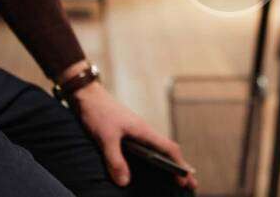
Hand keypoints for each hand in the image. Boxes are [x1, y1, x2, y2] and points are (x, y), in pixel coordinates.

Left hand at [71, 82, 197, 189]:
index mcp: (143, 131)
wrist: (88, 95)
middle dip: (180, 167)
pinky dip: (156, 159)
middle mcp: (144, 131)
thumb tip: (125, 183)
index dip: (179, 164)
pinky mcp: (128, 134)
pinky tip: (153, 168)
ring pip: (159, 149)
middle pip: (168, 151)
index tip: (187, 180)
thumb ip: (115, 160)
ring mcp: (136, 132)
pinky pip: (148, 149)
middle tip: (191, 185)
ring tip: (177, 180)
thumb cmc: (98, 112)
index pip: (168, 149)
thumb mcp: (105, 138)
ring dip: (169, 164)